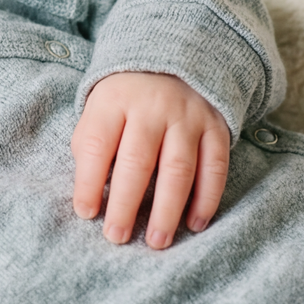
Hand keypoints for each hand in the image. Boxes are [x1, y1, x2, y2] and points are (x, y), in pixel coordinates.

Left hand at [70, 71, 228, 249]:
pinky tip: (195, 223)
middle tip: (118, 237)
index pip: (98, 146)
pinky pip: (215, 167)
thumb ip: (91, 147)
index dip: (89, 183)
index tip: (87, 214)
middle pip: (138, 161)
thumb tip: (90, 197)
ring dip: (168, 210)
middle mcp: (152, 107)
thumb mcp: (98, 111)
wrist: (172, 62)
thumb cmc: (125, 102)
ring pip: (178, 169)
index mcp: (114, 102)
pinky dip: (206, 199)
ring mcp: (188, 117)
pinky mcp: (216, 127)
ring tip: (157, 240)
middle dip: (126, 204)